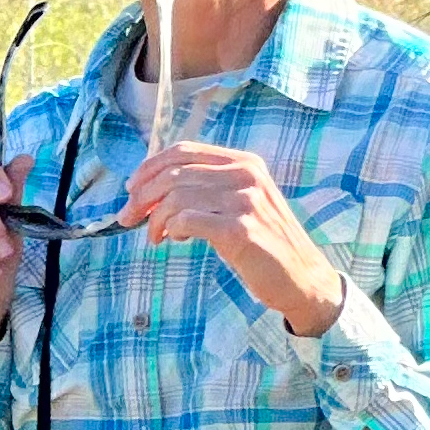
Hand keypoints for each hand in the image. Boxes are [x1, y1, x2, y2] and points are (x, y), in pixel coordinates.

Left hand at [121, 139, 344, 335]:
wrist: (302, 278)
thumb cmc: (264, 243)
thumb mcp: (239, 204)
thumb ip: (205, 190)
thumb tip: (151, 191)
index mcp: (244, 162)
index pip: (183, 151)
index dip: (150, 167)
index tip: (131, 189)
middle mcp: (246, 175)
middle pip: (175, 173)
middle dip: (142, 196)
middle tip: (127, 218)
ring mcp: (245, 201)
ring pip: (177, 197)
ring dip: (155, 218)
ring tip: (156, 237)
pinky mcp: (241, 229)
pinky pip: (187, 220)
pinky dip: (170, 229)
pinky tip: (172, 239)